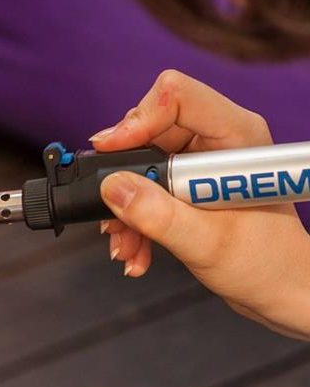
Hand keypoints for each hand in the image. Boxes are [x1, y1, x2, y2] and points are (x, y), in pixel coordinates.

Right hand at [91, 71, 309, 338]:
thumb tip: (114, 187)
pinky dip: (135, 218)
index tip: (109, 153)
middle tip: (111, 214)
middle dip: (125, 176)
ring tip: (126, 247)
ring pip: (142, 163)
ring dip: (125, 207)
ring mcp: (202, 161)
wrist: (278, 290)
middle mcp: (218, 138)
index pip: (177, 96)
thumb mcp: (207, 244)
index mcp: (237, 134)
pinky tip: (136, 250)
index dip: (138, 120)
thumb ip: (159, 216)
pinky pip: (148, 186)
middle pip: (150, 129)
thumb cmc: (265, 264)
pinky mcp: (189, 183)